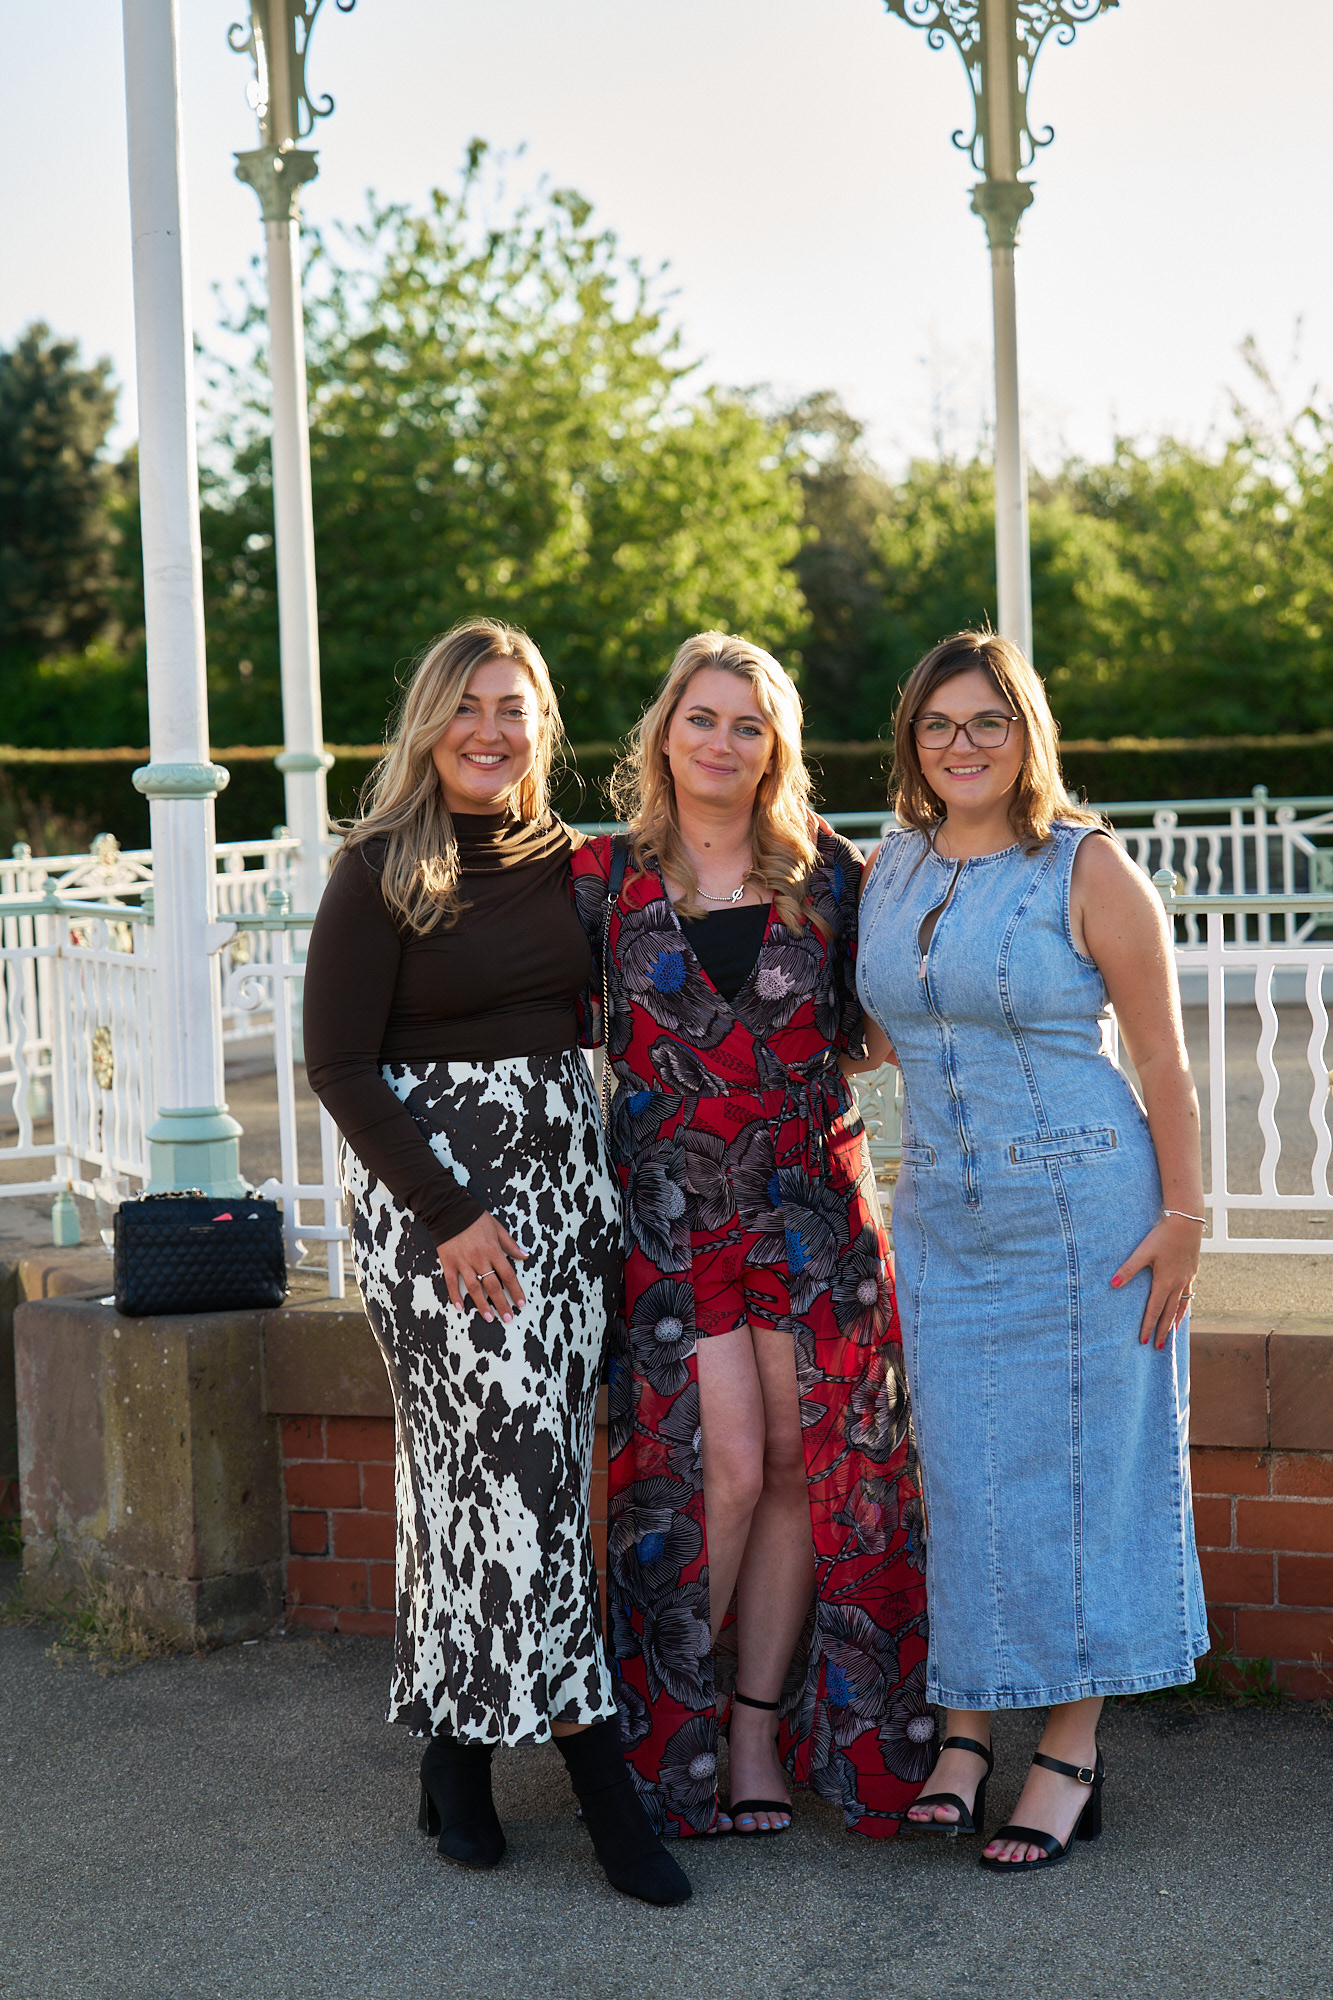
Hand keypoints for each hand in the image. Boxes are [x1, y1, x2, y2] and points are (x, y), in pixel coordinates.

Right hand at [436, 1213, 528, 1322]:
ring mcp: (463, 1262)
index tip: (521, 1303)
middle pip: (493, 1286)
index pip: (508, 1275)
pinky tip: (461, 1308)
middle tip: (508, 1318)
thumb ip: (510, 1244)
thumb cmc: (475, 1218)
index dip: (516, 1291)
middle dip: (502, 1304)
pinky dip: (456, 1296)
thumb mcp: (497, 1227)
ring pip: (475, 1288)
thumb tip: (525, 1255)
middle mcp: (480, 1259)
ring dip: (482, 1305)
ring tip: (490, 1318)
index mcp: (493, 1251)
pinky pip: (452, 1282)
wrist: (449, 1209)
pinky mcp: (449, 1263)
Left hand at [1110, 1214, 1201, 1349]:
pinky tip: (1183, 1309)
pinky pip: (1188, 1296)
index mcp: (1164, 1282)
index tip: (1143, 1341)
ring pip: (1181, 1306)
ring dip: (1174, 1321)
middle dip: (1162, 1331)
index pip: (1154, 1310)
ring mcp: (1187, 1279)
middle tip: (1158, 1347)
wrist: (1187, 1223)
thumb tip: (1113, 1284)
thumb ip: (1128, 1268)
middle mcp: (1177, 1284)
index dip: (1148, 1326)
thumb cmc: (1162, 1236)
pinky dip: (1184, 1307)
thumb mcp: (1143, 1251)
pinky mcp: (1191, 1272)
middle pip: (1168, 1313)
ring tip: (1171, 1334)